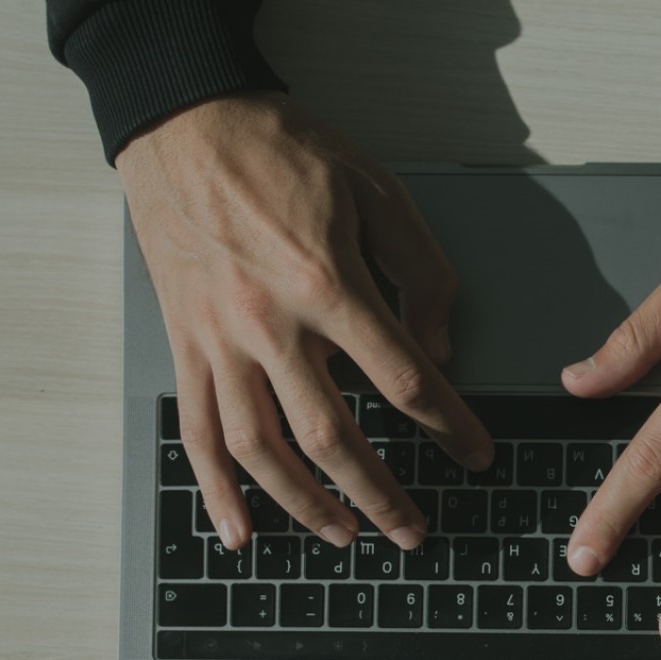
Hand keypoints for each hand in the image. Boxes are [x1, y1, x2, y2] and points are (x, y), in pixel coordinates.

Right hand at [119, 92, 492, 553]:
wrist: (187, 123)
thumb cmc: (284, 153)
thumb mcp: (378, 194)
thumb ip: (422, 275)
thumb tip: (439, 349)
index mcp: (327, 284)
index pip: (404, 381)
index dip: (449, 428)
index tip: (476, 456)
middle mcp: (268, 324)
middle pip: (333, 436)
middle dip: (381, 493)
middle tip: (415, 529)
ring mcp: (218, 341)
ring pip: (263, 450)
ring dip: (307, 505)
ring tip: (347, 536)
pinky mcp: (184, 346)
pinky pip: (196, 434)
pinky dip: (216, 492)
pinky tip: (239, 533)